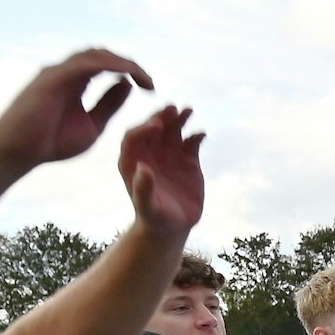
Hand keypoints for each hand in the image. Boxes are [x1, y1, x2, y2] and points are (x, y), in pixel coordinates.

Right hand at [0, 49, 152, 168]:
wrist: (18, 153)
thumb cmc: (51, 143)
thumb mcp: (92, 124)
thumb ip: (109, 104)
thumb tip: (128, 85)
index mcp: (76, 82)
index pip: (107, 65)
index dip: (132, 72)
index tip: (151, 88)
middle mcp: (66, 72)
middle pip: (104, 55)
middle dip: (131, 64)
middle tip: (150, 82)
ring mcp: (57, 72)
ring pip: (96, 54)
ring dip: (123, 63)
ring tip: (143, 79)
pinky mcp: (51, 78)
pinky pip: (85, 63)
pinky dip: (108, 65)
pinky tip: (126, 75)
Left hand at [117, 106, 205, 238]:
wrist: (174, 226)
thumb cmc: (155, 218)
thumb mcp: (147, 207)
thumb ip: (143, 189)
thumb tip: (142, 168)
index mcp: (132, 161)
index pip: (132, 138)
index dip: (143, 128)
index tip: (156, 125)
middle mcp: (149, 154)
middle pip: (153, 129)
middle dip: (161, 117)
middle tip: (172, 108)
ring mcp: (169, 155)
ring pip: (173, 130)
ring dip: (179, 119)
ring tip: (188, 110)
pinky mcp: (188, 160)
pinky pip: (192, 142)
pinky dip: (196, 136)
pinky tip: (201, 134)